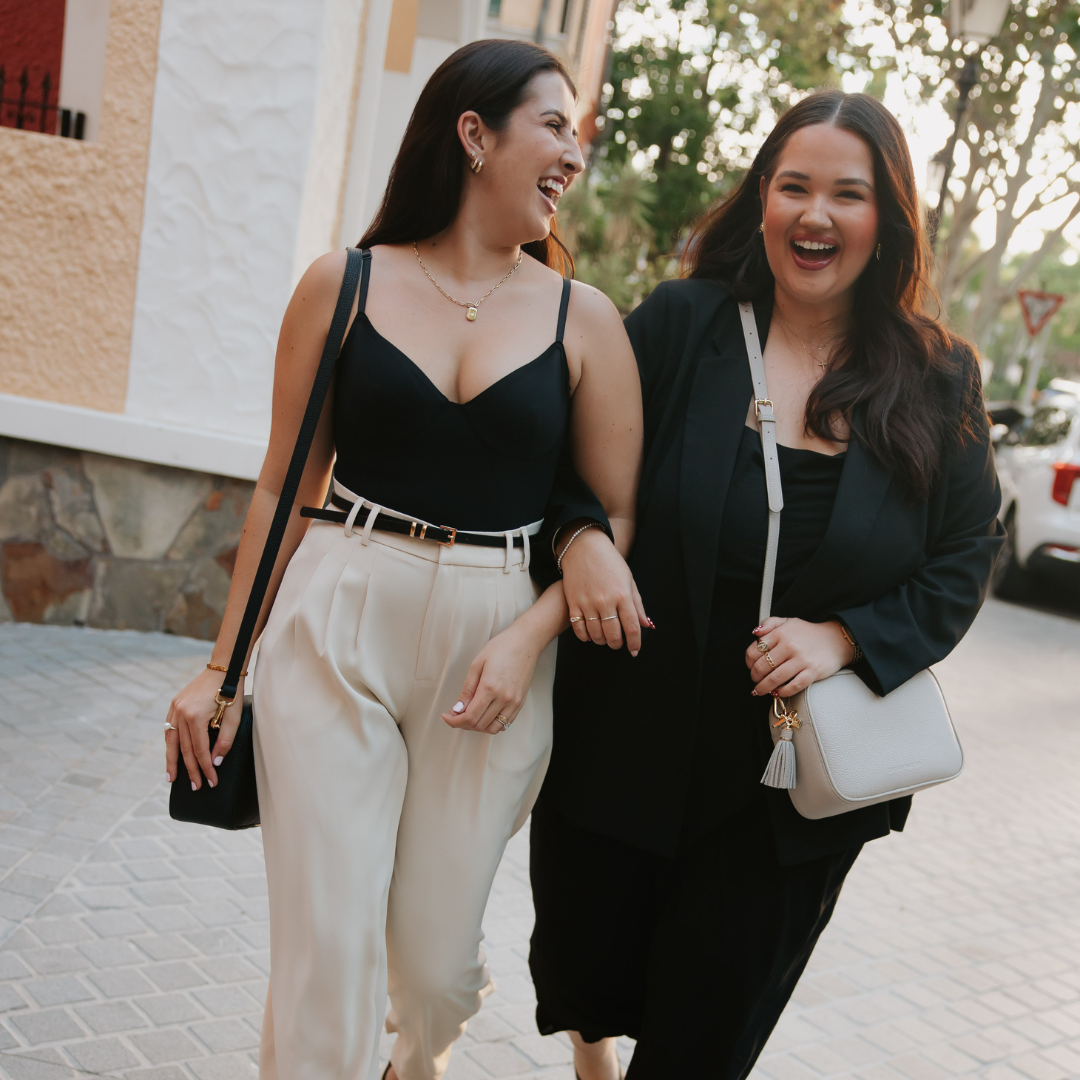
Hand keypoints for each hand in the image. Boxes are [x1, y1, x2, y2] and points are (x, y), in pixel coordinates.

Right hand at [165, 667, 244, 789]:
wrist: (223, 669)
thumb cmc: (232, 692)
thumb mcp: (234, 718)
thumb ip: (225, 742)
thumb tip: (215, 763)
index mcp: (195, 717)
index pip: (199, 751)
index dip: (205, 768)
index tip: (211, 781)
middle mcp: (181, 713)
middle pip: (184, 749)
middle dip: (190, 770)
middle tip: (195, 787)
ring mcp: (175, 708)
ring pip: (171, 740)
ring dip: (172, 761)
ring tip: (172, 778)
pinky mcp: (174, 704)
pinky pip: (169, 729)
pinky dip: (170, 743)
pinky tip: (172, 754)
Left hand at [440, 622, 544, 734]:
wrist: (525, 642)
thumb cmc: (501, 647)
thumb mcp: (477, 664)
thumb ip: (467, 689)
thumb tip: (458, 709)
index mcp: (490, 687)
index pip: (470, 716)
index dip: (455, 721)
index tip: (446, 716)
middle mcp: (504, 698)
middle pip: (480, 725)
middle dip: (463, 723)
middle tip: (455, 714)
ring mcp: (514, 702)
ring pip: (493, 728)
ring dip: (478, 726)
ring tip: (470, 715)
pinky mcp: (520, 702)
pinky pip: (505, 723)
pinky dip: (492, 724)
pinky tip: (485, 714)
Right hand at [559, 525, 649, 653]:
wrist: (583, 547)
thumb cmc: (609, 562)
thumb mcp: (628, 580)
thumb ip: (637, 604)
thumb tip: (646, 625)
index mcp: (623, 595)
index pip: (632, 627)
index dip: (635, 643)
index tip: (634, 650)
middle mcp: (606, 601)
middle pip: (613, 635)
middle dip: (617, 644)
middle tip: (618, 643)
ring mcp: (588, 603)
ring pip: (596, 634)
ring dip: (602, 641)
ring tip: (604, 638)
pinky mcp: (573, 602)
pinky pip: (579, 629)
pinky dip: (585, 636)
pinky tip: (590, 634)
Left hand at [746, 617, 854, 697]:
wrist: (836, 639)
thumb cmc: (808, 633)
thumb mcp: (788, 621)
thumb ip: (769, 623)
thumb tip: (755, 633)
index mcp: (781, 633)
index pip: (755, 650)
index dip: (748, 662)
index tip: (750, 666)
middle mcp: (789, 645)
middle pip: (762, 666)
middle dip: (754, 677)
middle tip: (755, 680)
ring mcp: (801, 659)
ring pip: (775, 678)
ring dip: (763, 688)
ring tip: (759, 691)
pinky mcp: (812, 672)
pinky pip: (793, 686)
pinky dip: (782, 692)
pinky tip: (777, 692)